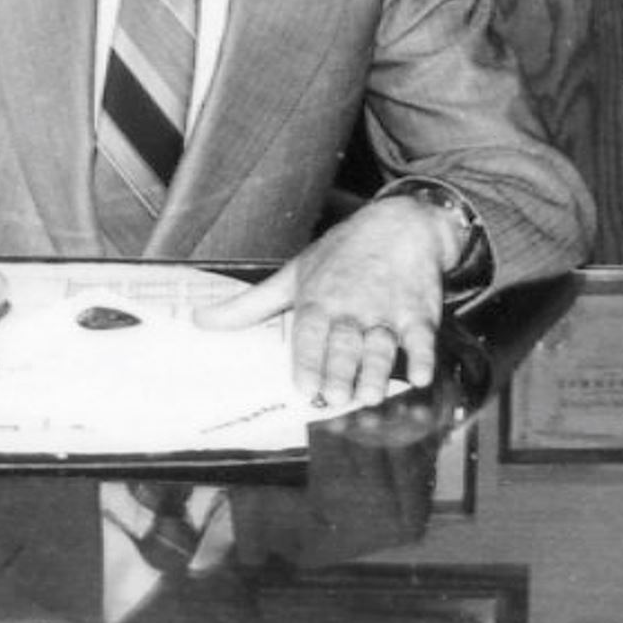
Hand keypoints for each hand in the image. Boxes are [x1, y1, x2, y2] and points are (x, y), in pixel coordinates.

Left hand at [195, 194, 456, 409]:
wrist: (400, 224)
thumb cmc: (342, 255)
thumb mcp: (294, 274)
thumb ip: (250, 306)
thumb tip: (200, 321)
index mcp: (319, 299)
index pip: (310, 333)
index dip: (307, 360)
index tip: (303, 387)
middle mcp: (352, 307)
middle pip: (345, 344)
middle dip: (340, 371)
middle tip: (335, 397)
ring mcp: (387, 311)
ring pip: (381, 345)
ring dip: (376, 371)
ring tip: (369, 396)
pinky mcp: (419, 313)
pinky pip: (421, 337)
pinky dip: (422, 356)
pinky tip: (421, 375)